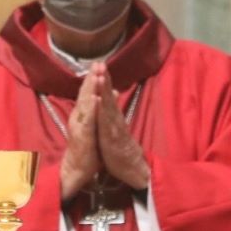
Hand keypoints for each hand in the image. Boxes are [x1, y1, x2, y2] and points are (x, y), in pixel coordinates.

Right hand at [59, 69, 101, 200]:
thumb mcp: (94, 125)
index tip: (99, 63)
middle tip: (97, 62)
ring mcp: (80, 126)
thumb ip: (97, 110)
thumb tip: (106, 94)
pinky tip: (95, 99)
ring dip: (90, 90)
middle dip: (91, 78)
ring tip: (96, 75)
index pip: (87, 93)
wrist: (76, 169)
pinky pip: (88, 121)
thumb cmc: (87, 147)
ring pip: (85, 105)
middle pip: (85, 94)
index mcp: (83, 114)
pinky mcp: (83, 137)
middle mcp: (79, 118)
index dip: (93, 78)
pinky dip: (91, 109)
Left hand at [93, 63, 150, 189]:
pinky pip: (105, 123)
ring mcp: (113, 128)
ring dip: (104, 90)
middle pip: (108, 96)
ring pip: (107, 106)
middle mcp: (114, 119)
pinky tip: (99, 101)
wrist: (132, 167)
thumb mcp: (116, 128)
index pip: (107, 95)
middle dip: (104, 79)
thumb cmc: (121, 148)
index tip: (99, 64)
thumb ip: (113, 112)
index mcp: (113, 117)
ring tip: (101, 76)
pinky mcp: (111, 138)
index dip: (104, 79)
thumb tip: (112, 96)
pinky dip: (102, 111)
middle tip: (101, 62)